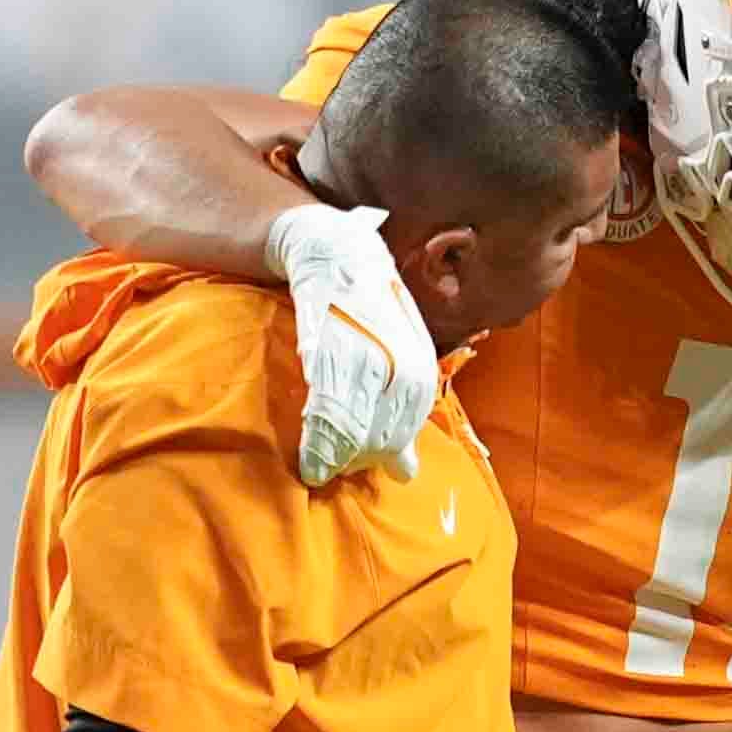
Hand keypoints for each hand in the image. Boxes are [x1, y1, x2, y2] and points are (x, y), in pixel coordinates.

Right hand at [266, 201, 433, 484]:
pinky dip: (317, 445)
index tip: (353, 457)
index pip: (399, 449)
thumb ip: (402, 413)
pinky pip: (327, 417)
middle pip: (375, 449)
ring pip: (351, 439)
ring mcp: (370, 368)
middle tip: (330, 458)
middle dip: (350, 461)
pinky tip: (310, 460)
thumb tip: (406, 473)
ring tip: (318, 458)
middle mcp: (404, 378)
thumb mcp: (401, 361)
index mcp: (421, 382)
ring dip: (331, 457)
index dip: (371, 460)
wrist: (342, 258)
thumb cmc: (370, 315)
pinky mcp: (333, 357)